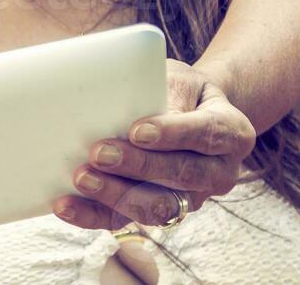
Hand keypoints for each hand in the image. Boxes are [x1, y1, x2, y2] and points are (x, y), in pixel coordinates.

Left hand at [53, 59, 254, 230]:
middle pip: (181, 175)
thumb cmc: (181, 90)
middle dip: (138, 167)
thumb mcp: (180, 78)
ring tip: (81, 178)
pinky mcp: (160, 212)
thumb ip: (163, 90)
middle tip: (99, 153)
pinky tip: (66, 205)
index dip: (172, 134)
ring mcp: (192, 198)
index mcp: (233, 133)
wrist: (192, 113)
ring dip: (116, 195)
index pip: (206, 135)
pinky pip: (127, 221)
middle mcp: (220, 173)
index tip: (138, 130)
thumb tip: (124, 108)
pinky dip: (94, 215)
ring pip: (156, 207)